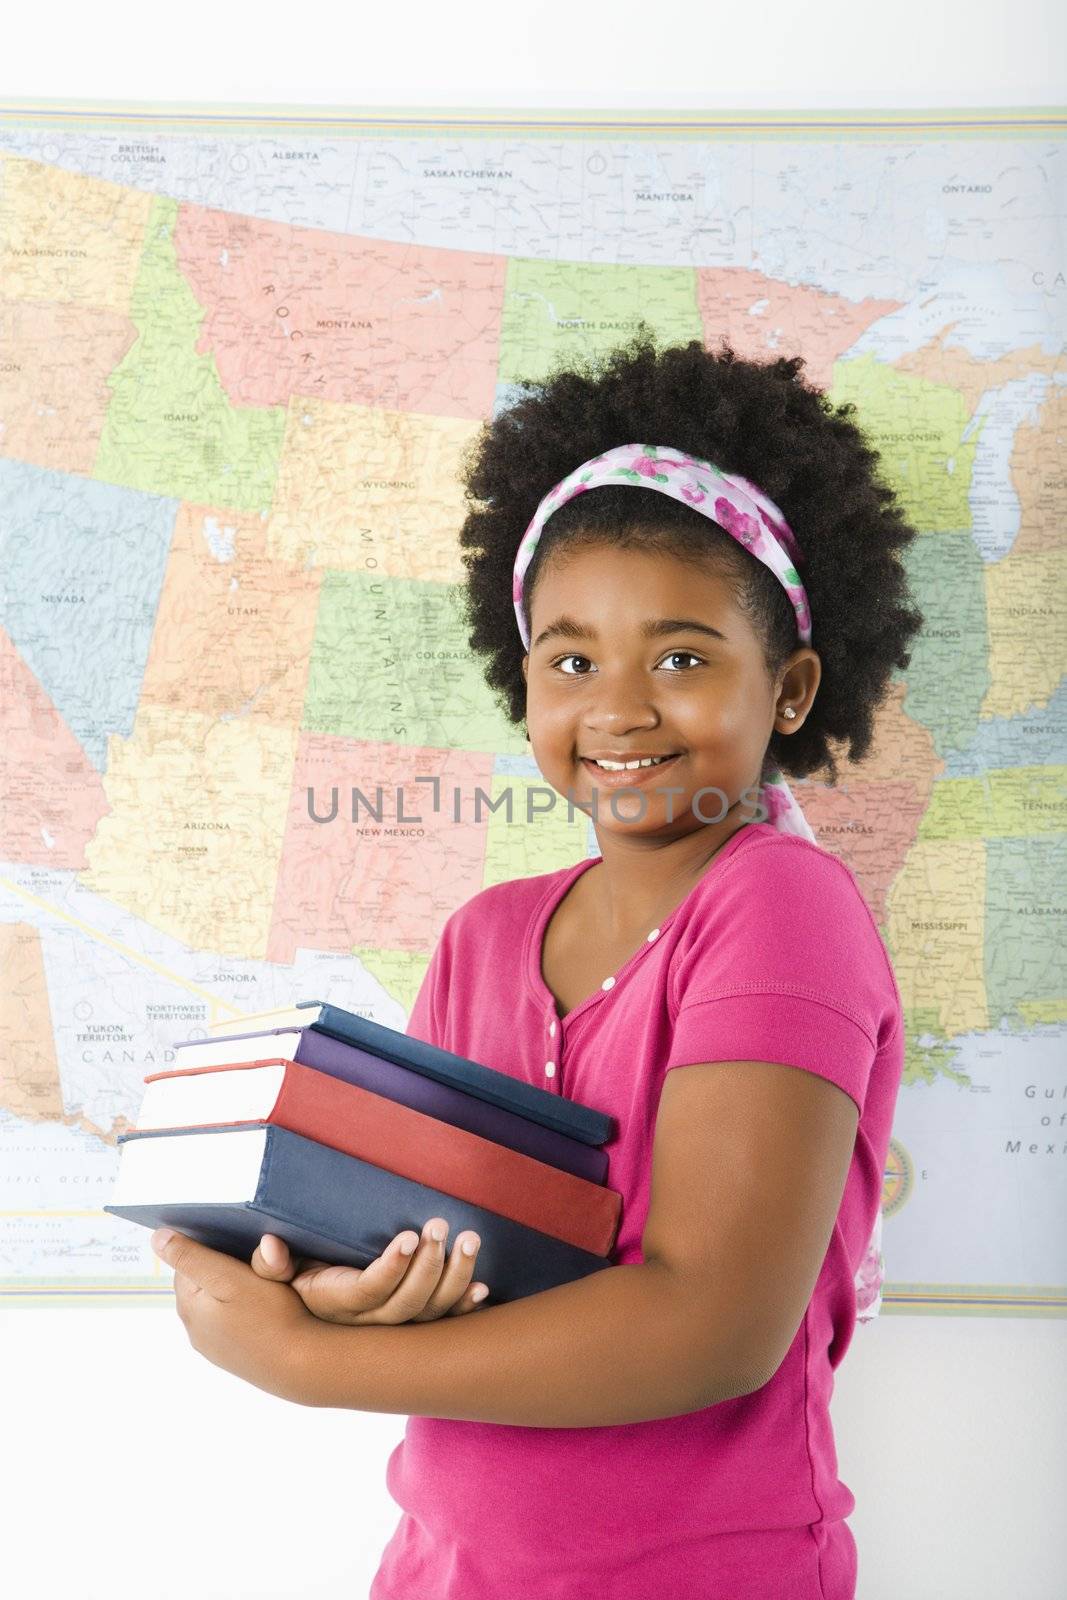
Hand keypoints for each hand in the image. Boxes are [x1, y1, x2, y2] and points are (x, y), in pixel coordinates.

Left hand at [149, 1228, 326, 1404]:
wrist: (302, 1364)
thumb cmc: (270, 1316)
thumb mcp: (229, 1277)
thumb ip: (192, 1256)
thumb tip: (157, 1238)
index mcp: (189, 1306)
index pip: (185, 1262)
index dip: (207, 1245)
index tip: (234, 1238)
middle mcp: (195, 1330)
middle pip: (199, 1282)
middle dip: (218, 1265)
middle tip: (249, 1255)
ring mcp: (214, 1346)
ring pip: (215, 1301)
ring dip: (230, 1286)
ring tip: (258, 1279)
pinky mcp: (234, 1355)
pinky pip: (230, 1320)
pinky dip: (241, 1307)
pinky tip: (263, 1306)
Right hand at [249, 1216, 490, 1324]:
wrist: (300, 1331)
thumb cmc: (289, 1286)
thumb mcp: (272, 1277)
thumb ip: (269, 1265)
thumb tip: (270, 1245)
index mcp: (334, 1304)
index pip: (367, 1292)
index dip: (392, 1268)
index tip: (409, 1234)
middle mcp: (365, 1324)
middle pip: (405, 1305)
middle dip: (428, 1265)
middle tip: (441, 1223)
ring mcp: (391, 1328)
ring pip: (428, 1314)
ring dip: (454, 1277)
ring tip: (469, 1239)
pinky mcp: (410, 1327)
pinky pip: (441, 1324)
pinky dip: (463, 1307)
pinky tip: (482, 1288)